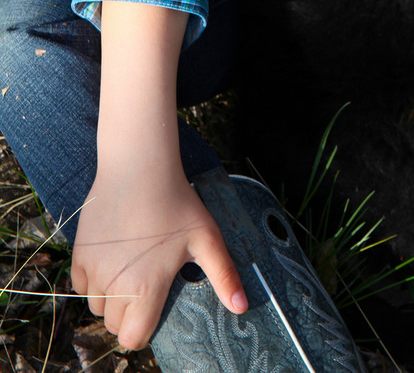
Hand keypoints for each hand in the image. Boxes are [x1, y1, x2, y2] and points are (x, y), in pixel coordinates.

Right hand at [71, 157, 246, 350]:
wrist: (139, 168)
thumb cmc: (177, 201)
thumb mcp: (206, 238)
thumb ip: (224, 276)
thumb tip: (242, 308)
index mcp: (145, 288)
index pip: (133, 338)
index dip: (144, 331)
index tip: (155, 311)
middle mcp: (115, 285)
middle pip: (114, 324)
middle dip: (130, 314)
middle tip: (147, 285)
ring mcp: (94, 269)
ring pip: (96, 305)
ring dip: (111, 298)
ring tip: (132, 271)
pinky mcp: (80, 254)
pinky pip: (81, 284)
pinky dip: (94, 280)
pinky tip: (113, 259)